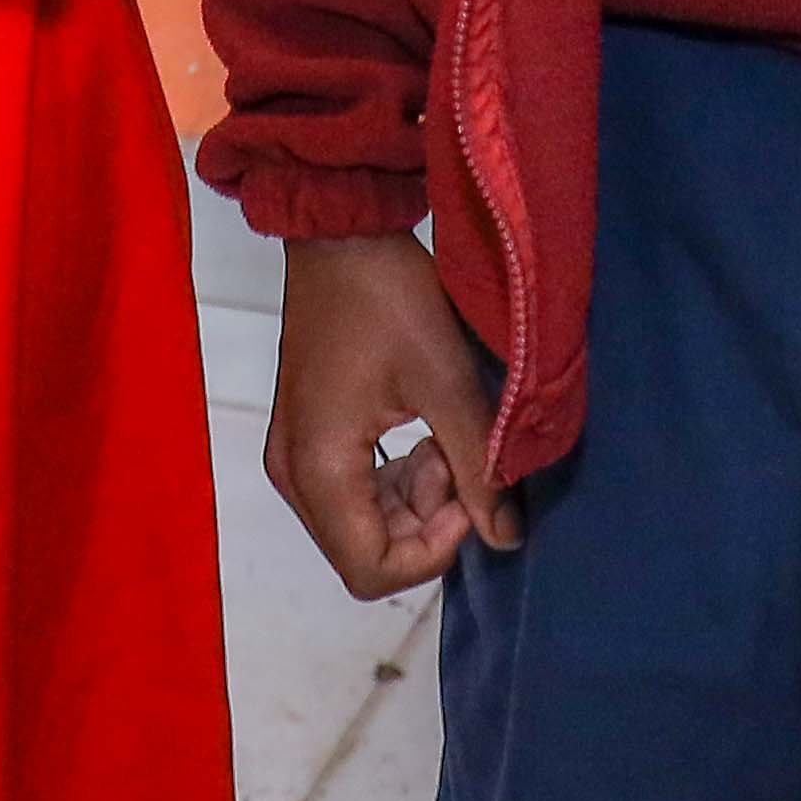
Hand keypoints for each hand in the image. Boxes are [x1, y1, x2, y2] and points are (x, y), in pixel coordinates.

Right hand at [263, 231, 516, 595]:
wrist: (342, 231)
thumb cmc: (388, 295)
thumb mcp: (446, 380)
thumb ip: (479, 467)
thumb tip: (506, 538)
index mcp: (319, 468)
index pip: (371, 569)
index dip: (432, 551)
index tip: (468, 491)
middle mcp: (294, 474)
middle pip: (365, 550)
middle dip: (426, 521)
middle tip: (460, 456)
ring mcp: (295, 455)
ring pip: (362, 523)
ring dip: (414, 498)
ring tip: (445, 437)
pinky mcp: (306, 436)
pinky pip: (353, 491)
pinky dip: (395, 479)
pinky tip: (425, 431)